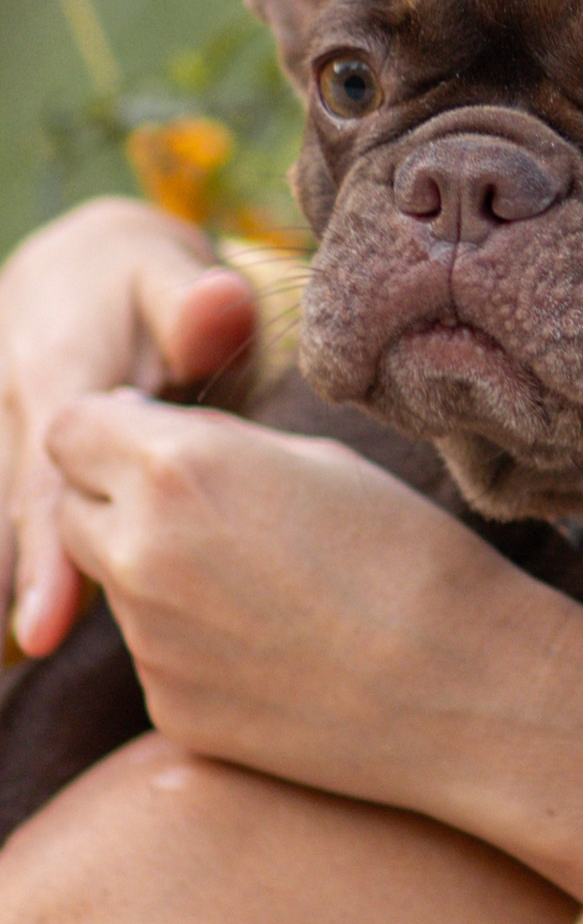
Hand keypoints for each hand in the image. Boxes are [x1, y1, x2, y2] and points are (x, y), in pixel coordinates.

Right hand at [1, 198, 256, 655]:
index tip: (50, 623)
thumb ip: (198, 306)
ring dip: (6, 574)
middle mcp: (8, 398)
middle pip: (16, 501)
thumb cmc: (149, 288)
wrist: (79, 270)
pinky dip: (8, 554)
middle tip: (34, 649)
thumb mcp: (175, 280)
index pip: (53, 466)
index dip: (50, 547)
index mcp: (58, 364)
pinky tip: (12, 633)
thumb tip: (221, 302)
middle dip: (22, 577)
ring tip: (13, 653)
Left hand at [44, 389, 582, 915]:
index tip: (158, 444)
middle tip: (216, 516)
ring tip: (272, 588)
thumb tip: (155, 445)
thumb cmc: (413, 553)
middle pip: (70, 510)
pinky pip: (158, 656)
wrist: (463, 684)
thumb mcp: (321, 460)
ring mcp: (147, 642)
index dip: (112, 433)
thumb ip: (218, 449)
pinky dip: (198, 644)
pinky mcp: (168, 708)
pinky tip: (282, 646)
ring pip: (117, 587)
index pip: (70, 430)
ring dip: (164, 574)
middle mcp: (139, 554)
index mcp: (176, 471)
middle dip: (120, 503)